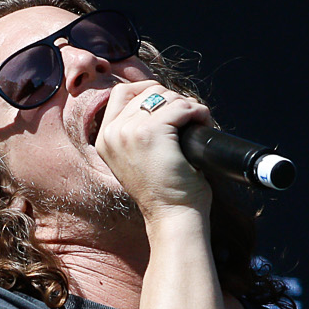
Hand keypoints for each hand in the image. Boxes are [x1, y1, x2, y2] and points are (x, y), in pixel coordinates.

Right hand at [92, 79, 211, 219]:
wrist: (173, 217)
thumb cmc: (164, 193)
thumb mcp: (137, 159)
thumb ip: (134, 133)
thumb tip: (157, 100)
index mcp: (105, 139)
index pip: (121, 92)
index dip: (148, 91)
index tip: (168, 105)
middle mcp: (112, 133)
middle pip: (147, 91)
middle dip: (173, 101)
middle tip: (187, 121)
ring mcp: (130, 131)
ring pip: (166, 97)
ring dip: (187, 107)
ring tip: (197, 125)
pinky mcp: (153, 133)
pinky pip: (182, 107)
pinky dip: (198, 113)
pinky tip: (203, 126)